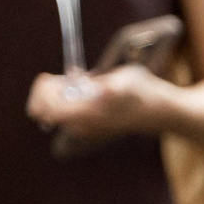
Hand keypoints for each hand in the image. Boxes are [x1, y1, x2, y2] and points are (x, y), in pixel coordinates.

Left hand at [26, 64, 169, 141]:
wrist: (162, 112)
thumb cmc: (145, 93)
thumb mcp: (130, 82)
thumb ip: (111, 86)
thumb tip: (104, 90)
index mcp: (87, 115)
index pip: (44, 108)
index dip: (41, 90)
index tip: (53, 76)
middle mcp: (81, 125)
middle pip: (42, 110)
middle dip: (46, 90)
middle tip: (66, 77)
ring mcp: (85, 127)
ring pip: (51, 111)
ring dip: (56, 92)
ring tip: (78, 81)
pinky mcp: (89, 124)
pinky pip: (63, 112)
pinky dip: (65, 97)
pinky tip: (83, 89)